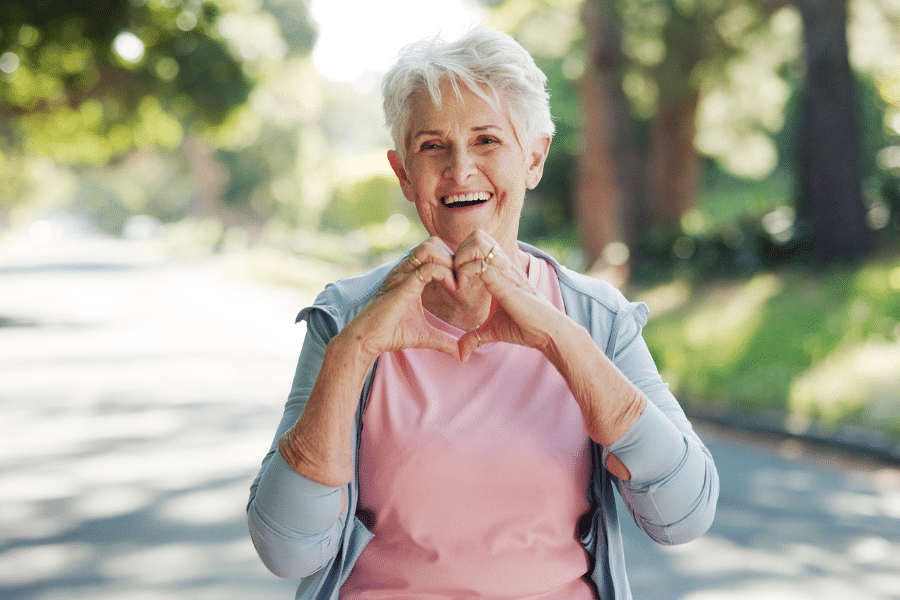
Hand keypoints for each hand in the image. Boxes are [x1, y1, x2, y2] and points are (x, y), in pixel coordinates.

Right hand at [342, 237, 460, 360]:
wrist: (367, 339)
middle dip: (453, 257)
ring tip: (457, 283)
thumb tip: (463, 354)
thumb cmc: (390, 334)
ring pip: (431, 247)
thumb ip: (445, 341)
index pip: (435, 251)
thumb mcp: (425, 335)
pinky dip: (446, 274)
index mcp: (410, 275)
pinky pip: (428, 268)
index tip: (462, 284)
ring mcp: (403, 274)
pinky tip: (453, 288)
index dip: (452, 262)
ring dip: (449, 262)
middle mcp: (406, 269)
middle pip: (434, 242)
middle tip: (462, 281)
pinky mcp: (403, 285)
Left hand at [452, 231, 562, 360]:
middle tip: (455, 276)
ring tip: (459, 280)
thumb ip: (475, 337)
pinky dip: (465, 272)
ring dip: (461, 258)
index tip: (456, 279)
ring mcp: (503, 270)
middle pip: (476, 234)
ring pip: (477, 241)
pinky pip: (479, 263)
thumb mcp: (493, 331)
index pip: (477, 242)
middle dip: (458, 252)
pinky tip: (463, 289)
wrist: (546, 332)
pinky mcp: (503, 281)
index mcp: (500, 269)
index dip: (461, 255)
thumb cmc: (525, 328)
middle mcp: (502, 264)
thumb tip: (461, 352)